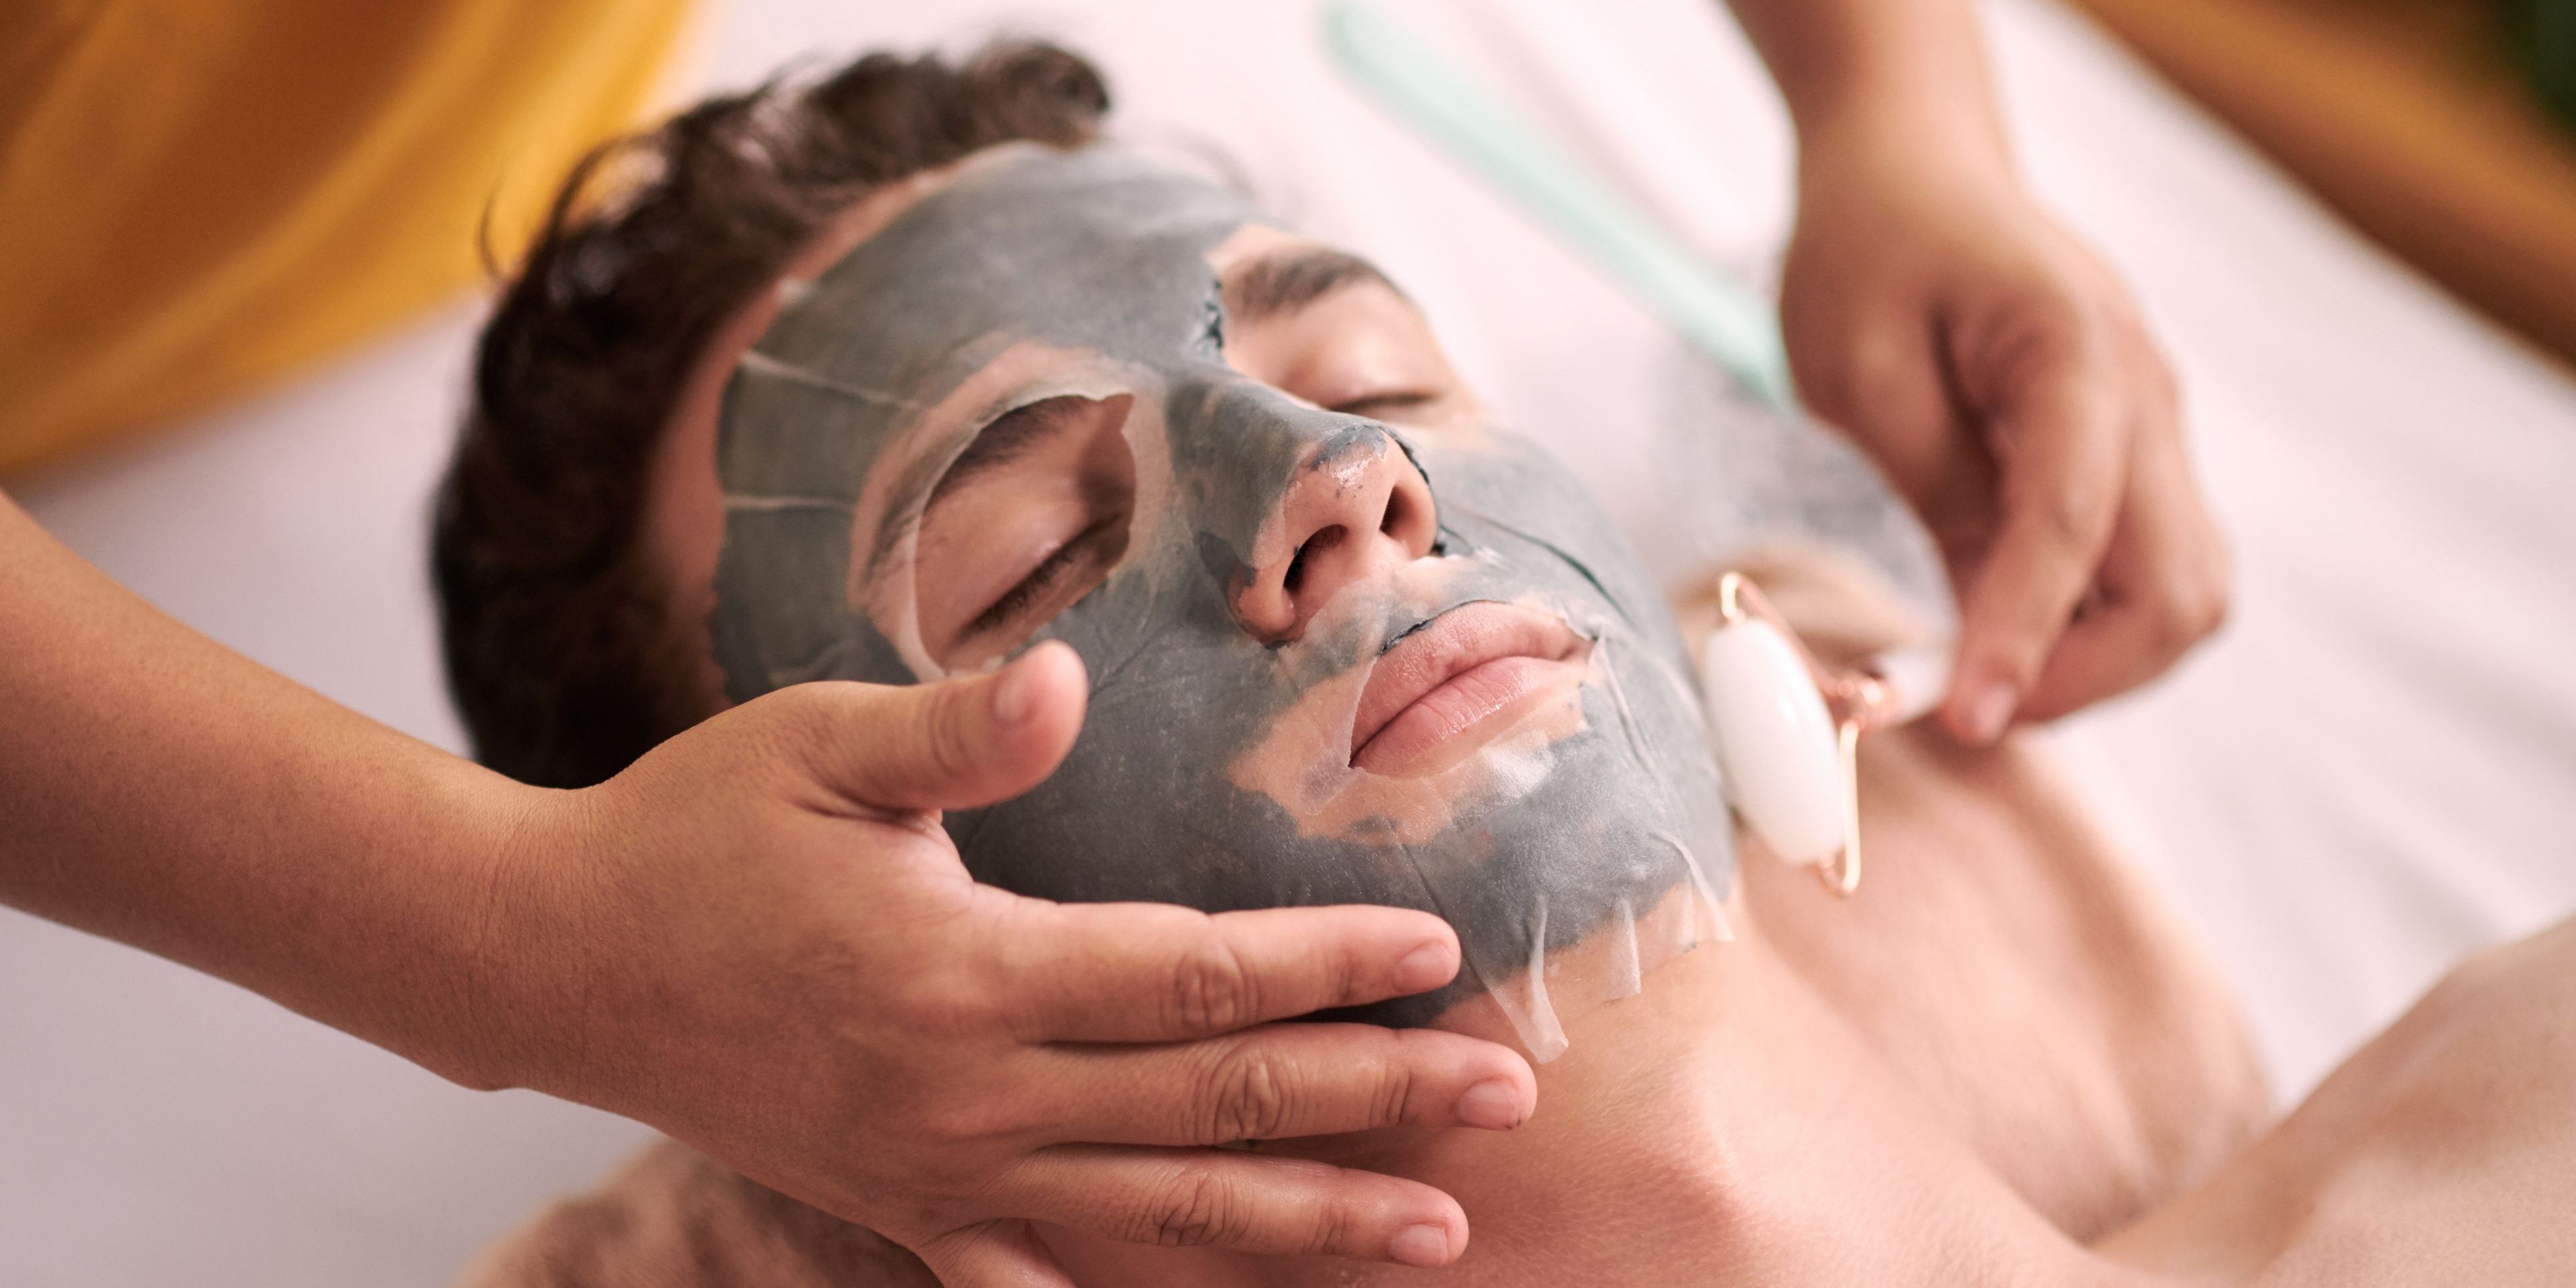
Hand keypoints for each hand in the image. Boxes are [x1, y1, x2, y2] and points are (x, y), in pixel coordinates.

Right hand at [465, 642, 1534, 1285]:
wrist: (556, 957)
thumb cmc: (694, 830)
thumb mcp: (815, 745)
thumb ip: (954, 731)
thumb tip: (1065, 681)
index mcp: (966, 971)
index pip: (1191, 975)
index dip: (1323, 964)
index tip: (1439, 952)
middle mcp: (971, 1093)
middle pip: (1212, 1109)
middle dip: (1372, 1103)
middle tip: (1507, 1099)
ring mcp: (940, 1173)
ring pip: (1161, 1221)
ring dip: (1305, 1226)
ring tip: (1433, 1231)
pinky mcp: (906, 1209)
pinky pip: (1041, 1280)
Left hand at [1776, 113, 2228, 741]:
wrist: (1917, 168)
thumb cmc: (1873, 249)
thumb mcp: (1858, 365)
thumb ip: (1933, 482)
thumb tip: (1981, 616)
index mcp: (2076, 350)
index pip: (2073, 527)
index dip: (2022, 639)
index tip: (1961, 720)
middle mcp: (2146, 396)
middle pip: (2181, 590)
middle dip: (2086, 678)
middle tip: (1965, 707)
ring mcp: (2154, 431)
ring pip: (2182, 596)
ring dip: (2094, 665)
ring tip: (1974, 679)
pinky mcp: (2132, 460)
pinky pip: (2142, 574)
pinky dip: (2085, 630)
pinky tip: (1994, 640)